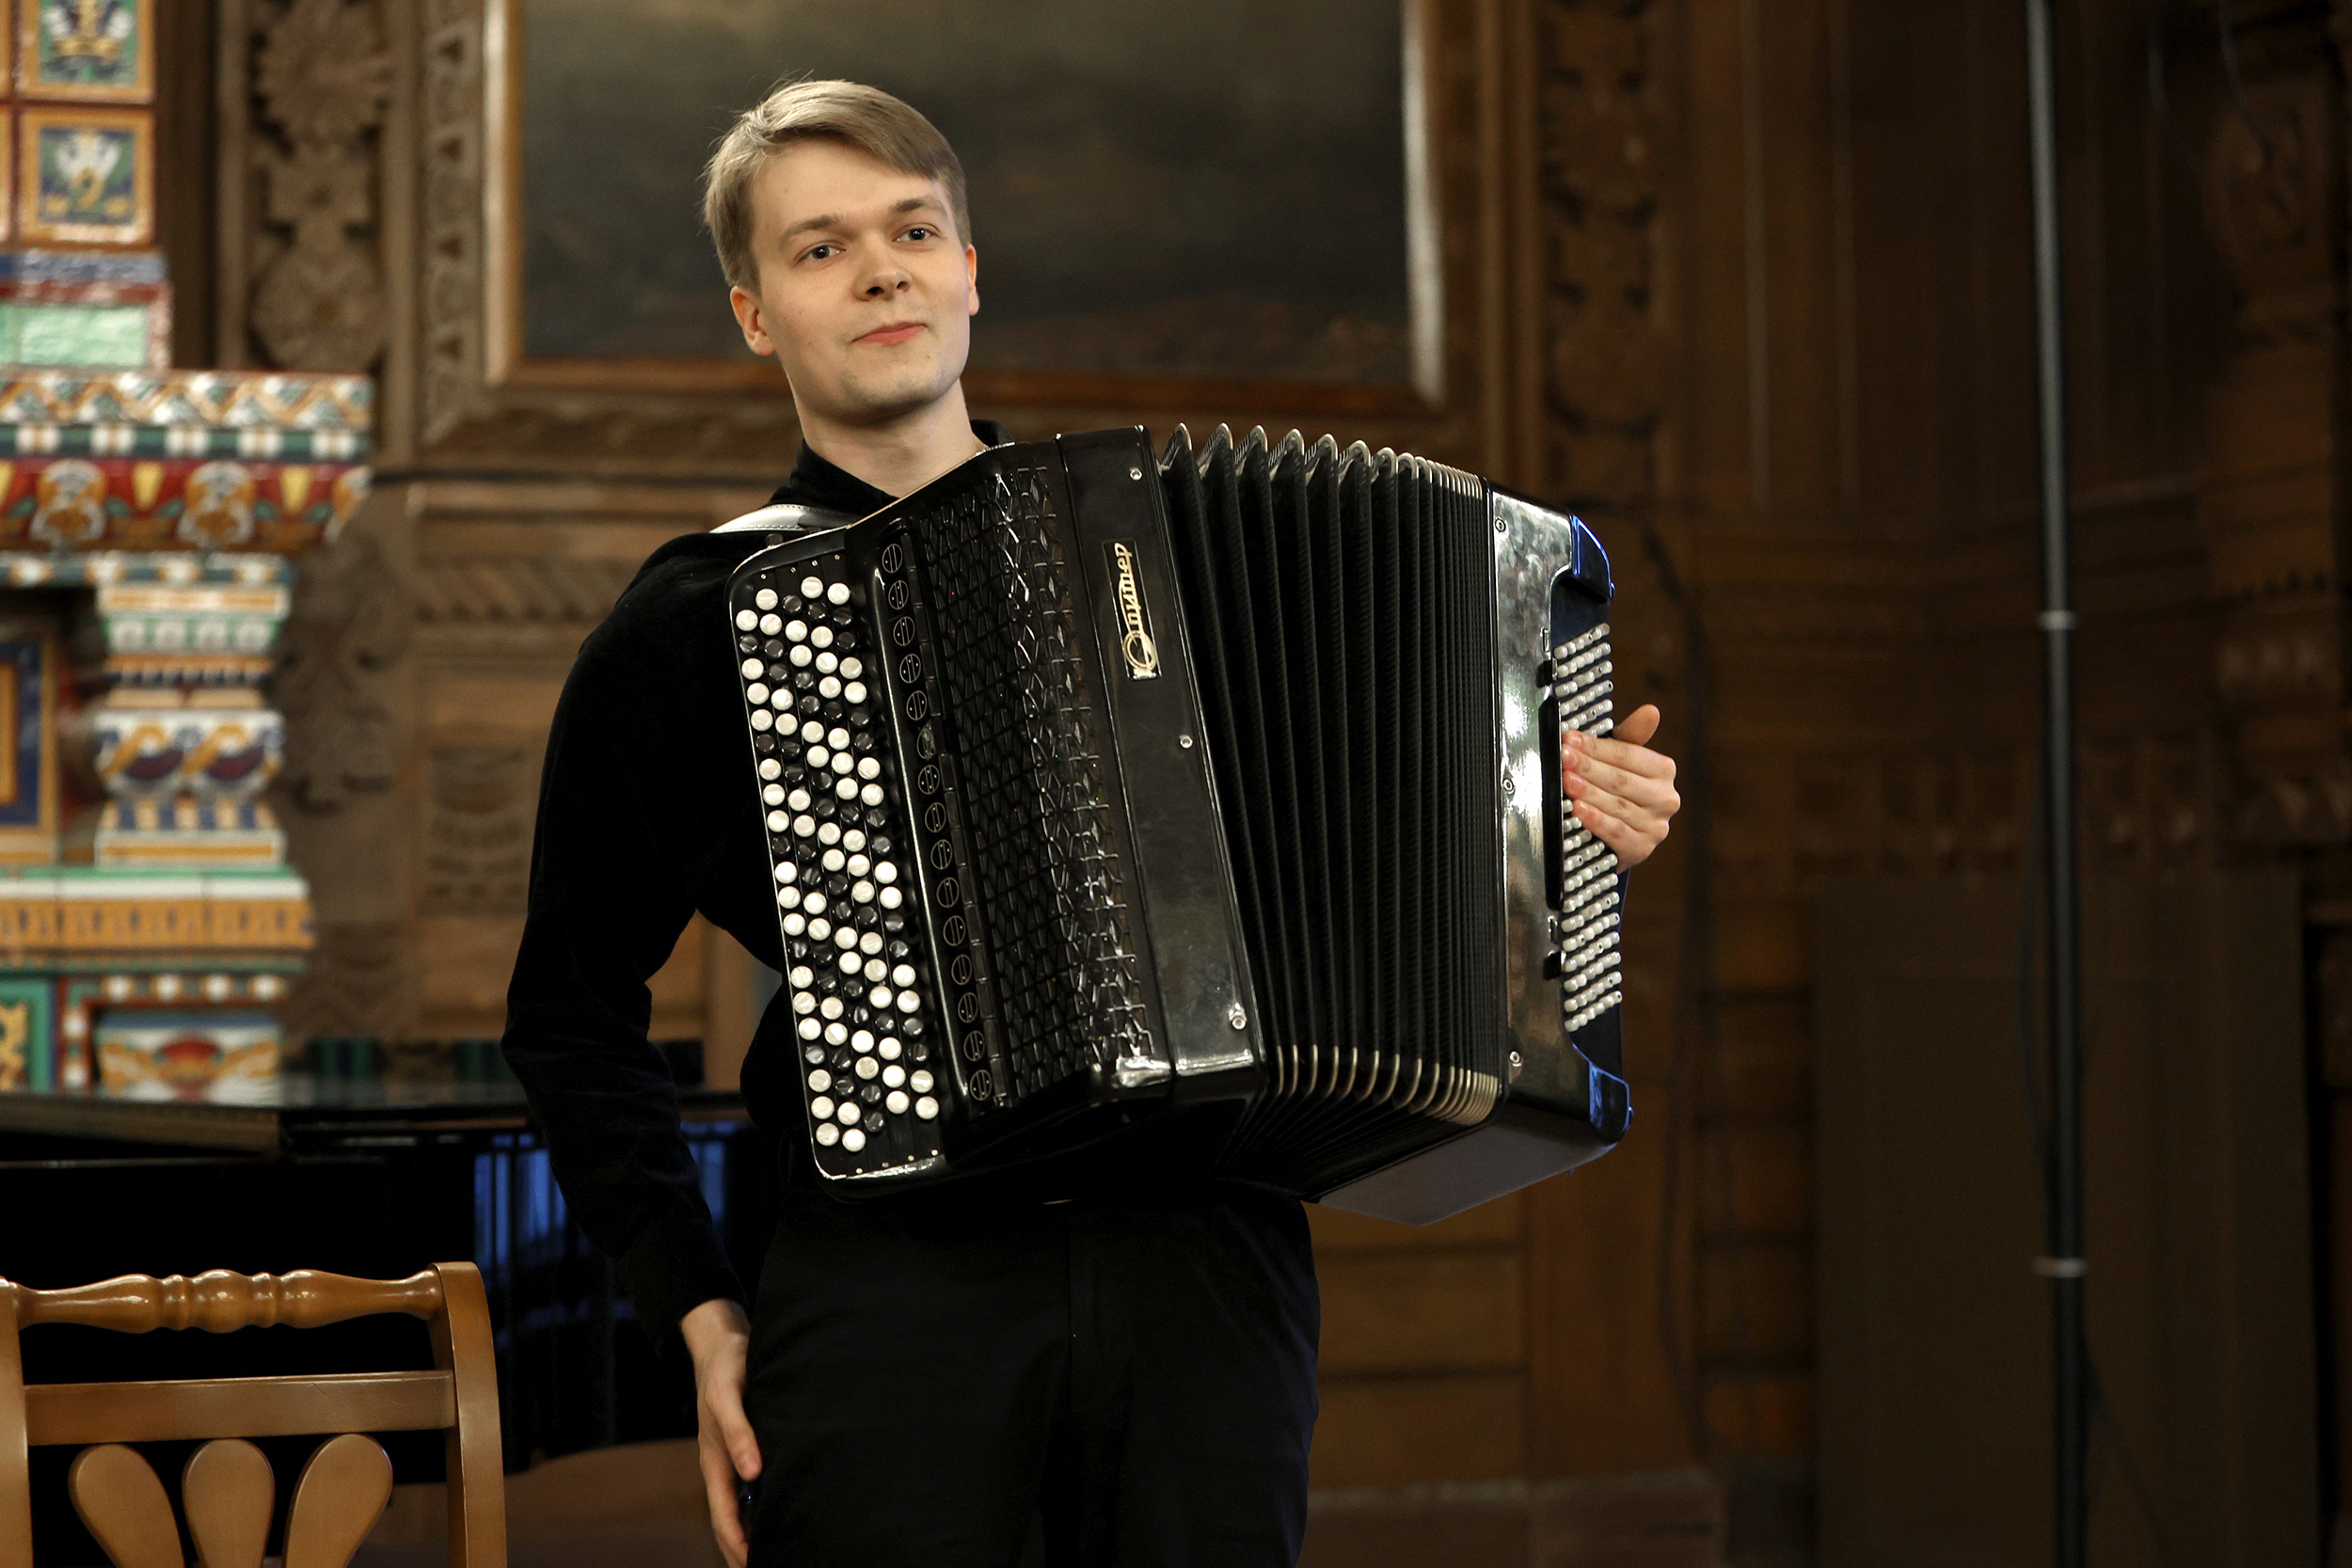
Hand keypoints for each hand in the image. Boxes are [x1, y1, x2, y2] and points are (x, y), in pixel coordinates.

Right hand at [681, 1297, 760, 1566]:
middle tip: (770, 1565)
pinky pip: (747, 1486)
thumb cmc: (727, 1367)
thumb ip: (739, 1432)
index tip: (754, 1564)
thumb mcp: (729, 1395)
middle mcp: (722, 1464)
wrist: (722, 1343)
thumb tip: (752, 1473)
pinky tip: (778, 1512)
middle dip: (742, 1549)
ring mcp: (731, 1457)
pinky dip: (758, 1507)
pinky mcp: (743, 1446)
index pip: (723, 1514)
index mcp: (714, 1459)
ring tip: (777, 1550)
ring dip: (751, 1531)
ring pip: (738, 1506)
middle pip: (728, 1519)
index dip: (738, 1542)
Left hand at [1564, 704, 1679, 868]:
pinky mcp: (1641, 848)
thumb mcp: (1621, 761)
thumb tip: (1651, 710)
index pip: (1628, 755)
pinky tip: (1578, 809)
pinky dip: (1595, 820)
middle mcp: (1666, 798)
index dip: (1597, 747)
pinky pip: (1616, 831)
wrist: (1614, 838)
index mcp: (1663, 770)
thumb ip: (1630, 737)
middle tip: (1563, 757)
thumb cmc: (1616, 790)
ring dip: (1589, 792)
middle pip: (1621, 779)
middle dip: (1588, 767)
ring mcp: (1655, 826)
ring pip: (1617, 805)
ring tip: (1567, 780)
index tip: (1570, 739)